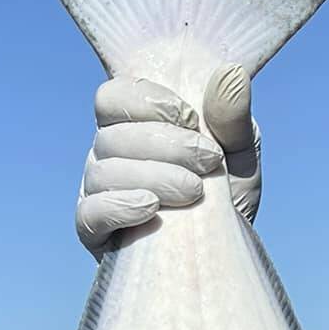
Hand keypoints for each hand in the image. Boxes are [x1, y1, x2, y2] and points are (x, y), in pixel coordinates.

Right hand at [75, 64, 261, 254]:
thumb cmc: (228, 197)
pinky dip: (119, 206)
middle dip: (167, 145)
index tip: (191, 118)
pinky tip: (152, 208)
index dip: (146, 101)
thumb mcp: (239, 153)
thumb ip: (232, 116)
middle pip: (111, 134)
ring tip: (195, 191)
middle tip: (210, 161)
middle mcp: (108, 155)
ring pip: (103, 170)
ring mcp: (98, 193)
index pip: (113, 97)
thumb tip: (231, 73)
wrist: (224, 256)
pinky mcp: (95, 233)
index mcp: (133, 127)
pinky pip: (89, 213)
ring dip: (154, 176)